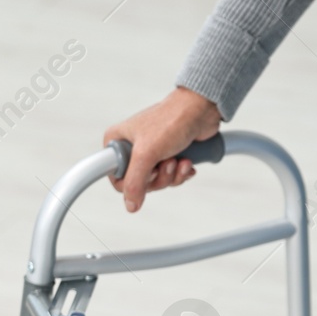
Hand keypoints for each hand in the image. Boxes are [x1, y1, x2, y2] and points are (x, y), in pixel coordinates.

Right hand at [102, 87, 221, 212]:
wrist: (200, 110)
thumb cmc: (171, 121)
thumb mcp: (147, 154)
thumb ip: (135, 182)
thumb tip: (130, 205)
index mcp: (117, 142)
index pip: (116, 178)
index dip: (134, 182)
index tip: (148, 170)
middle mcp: (131, 147)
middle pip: (140, 183)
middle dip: (159, 178)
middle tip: (168, 163)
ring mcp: (150, 152)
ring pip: (158, 181)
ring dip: (172, 175)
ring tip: (180, 161)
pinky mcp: (168, 154)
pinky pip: (171, 176)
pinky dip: (181, 173)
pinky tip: (188, 162)